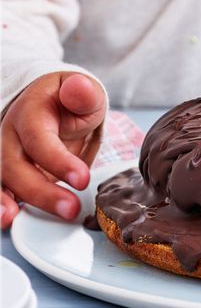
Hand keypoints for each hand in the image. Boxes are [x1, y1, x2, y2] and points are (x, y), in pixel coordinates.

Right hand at [1, 73, 105, 228]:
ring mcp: (5, 156)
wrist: (54, 106)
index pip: (38, 138)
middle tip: (70, 208)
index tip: (82, 178)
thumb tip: (80, 87)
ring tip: (13, 220)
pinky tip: (8, 220)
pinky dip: (1, 205)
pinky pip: (0, 189)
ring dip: (4, 202)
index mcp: (31, 113)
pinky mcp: (8, 174)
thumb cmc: (71, 102)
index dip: (57, 160)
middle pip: (14, 165)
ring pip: (0, 179)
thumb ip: (84, 94)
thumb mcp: (84, 93)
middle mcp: (10, 136)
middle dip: (40, 190)